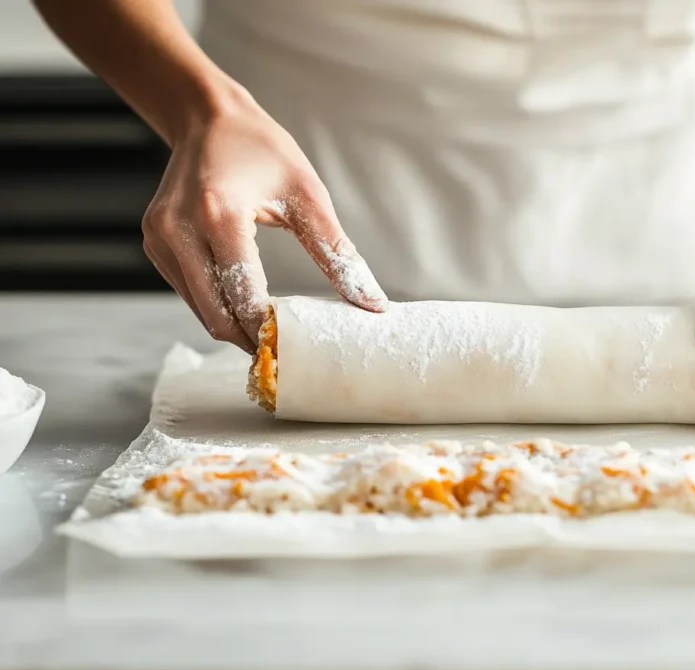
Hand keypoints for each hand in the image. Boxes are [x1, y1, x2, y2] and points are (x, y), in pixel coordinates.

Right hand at [142, 94, 387, 352]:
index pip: (244, 294)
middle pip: (217, 315)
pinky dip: (218, 308)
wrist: (207, 118)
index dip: (271, 332)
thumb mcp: (308, 196)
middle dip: (252, 342)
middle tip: (289, 359)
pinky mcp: (154, 244)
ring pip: (201, 310)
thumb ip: (338, 254)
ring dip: (235, 329)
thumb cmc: (263, 150)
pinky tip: (247, 311)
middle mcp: (179, 230)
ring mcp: (159, 239)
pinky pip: (189, 293)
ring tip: (273, 339)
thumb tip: (372, 303)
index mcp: (218, 214)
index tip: (300, 354)